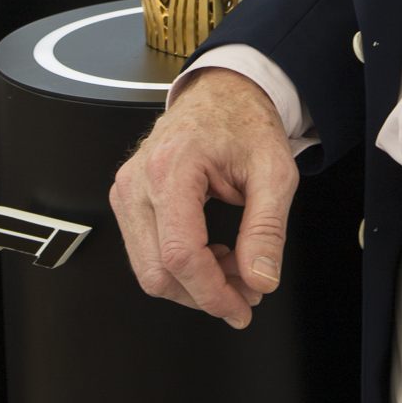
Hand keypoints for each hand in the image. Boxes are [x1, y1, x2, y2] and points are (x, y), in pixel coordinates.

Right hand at [109, 69, 298, 330]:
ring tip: (234, 267)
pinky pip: (145, 253)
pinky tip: (211, 254)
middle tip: (246, 292)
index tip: (240, 308)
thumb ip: (267, 229)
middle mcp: (139, 180)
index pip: (180, 254)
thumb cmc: (244, 122)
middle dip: (205, 294)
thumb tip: (260, 280)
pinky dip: (180, 267)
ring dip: (193, 284)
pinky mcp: (127, 198)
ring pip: (148, 270)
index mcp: (173, 168)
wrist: (223, 93)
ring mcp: (126, 190)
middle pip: (158, 271)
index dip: (211, 293)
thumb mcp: (275, 171)